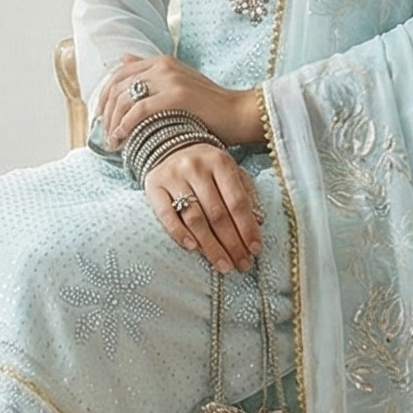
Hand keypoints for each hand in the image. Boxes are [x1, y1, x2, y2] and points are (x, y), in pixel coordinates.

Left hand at [99, 54, 260, 149]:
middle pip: (117, 85)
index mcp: (162, 62)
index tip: (101, 119)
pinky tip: (123, 138)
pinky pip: (139, 109)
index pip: (119, 74)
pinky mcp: (177, 95)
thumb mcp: (178, 85)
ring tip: (113, 142)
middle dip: (105, 111)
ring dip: (112, 122)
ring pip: (124, 97)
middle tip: (104, 135)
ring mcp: (170, 78)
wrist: (241, 113)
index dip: (104, 97)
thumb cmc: (212, 109)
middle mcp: (163, 65)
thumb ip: (152, 74)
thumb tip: (124, 60)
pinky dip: (125, 125)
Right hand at [144, 144, 262, 273]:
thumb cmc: (207, 168)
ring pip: (194, 218)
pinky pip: (166, 215)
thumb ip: (246, 194)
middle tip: (242, 265)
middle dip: (232, 243)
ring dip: (210, 246)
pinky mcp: (153, 186)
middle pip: (217, 214)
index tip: (255, 250)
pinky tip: (193, 248)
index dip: (247, 228)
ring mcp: (173, 177)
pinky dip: (179, 233)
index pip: (237, 201)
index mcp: (220, 162)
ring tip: (223, 265)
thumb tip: (259, 222)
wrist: (170, 147)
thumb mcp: (230, 173)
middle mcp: (196, 167)